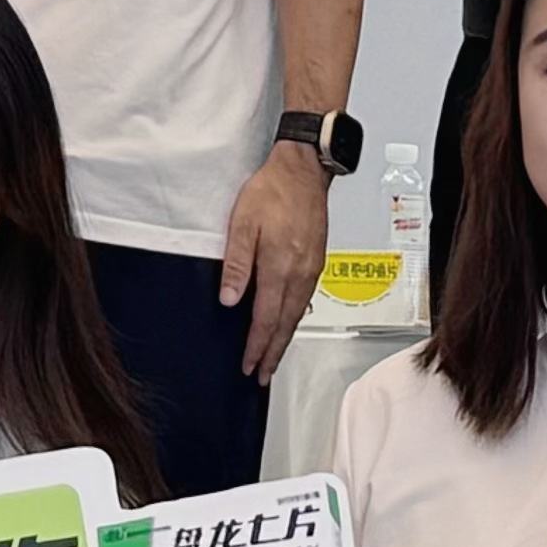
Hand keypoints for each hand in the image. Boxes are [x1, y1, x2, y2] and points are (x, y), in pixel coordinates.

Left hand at [221, 136, 332, 375]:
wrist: (304, 170)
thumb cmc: (272, 190)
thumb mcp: (242, 223)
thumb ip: (236, 263)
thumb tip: (229, 299)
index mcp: (280, 266)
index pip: (266, 318)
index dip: (257, 346)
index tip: (249, 365)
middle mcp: (300, 272)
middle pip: (286, 324)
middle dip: (273, 353)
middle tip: (263, 376)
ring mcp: (312, 268)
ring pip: (298, 314)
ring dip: (284, 339)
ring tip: (273, 357)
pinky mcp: (317, 261)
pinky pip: (305, 299)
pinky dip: (294, 319)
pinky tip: (287, 322)